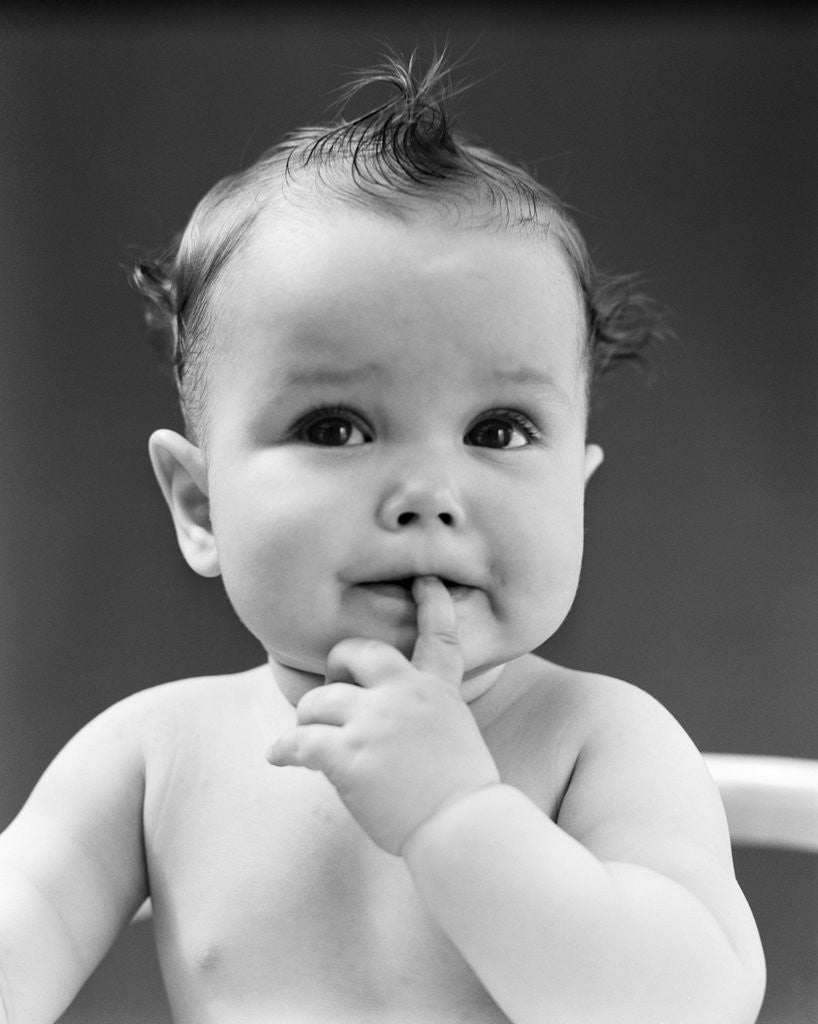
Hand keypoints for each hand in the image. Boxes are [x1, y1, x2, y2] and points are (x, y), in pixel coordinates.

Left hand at [266, 576, 499, 854]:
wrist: (462, 827)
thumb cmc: (461, 795)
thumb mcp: (456, 735)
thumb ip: (425, 714)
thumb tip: (387, 723)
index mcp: (437, 690)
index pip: (438, 637)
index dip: (432, 605)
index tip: (425, 582)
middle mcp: (404, 694)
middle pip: (354, 654)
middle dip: (336, 668)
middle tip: (331, 694)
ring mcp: (375, 722)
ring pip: (318, 701)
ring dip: (309, 721)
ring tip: (309, 740)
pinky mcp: (350, 754)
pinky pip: (300, 741)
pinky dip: (284, 750)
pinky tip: (277, 756)